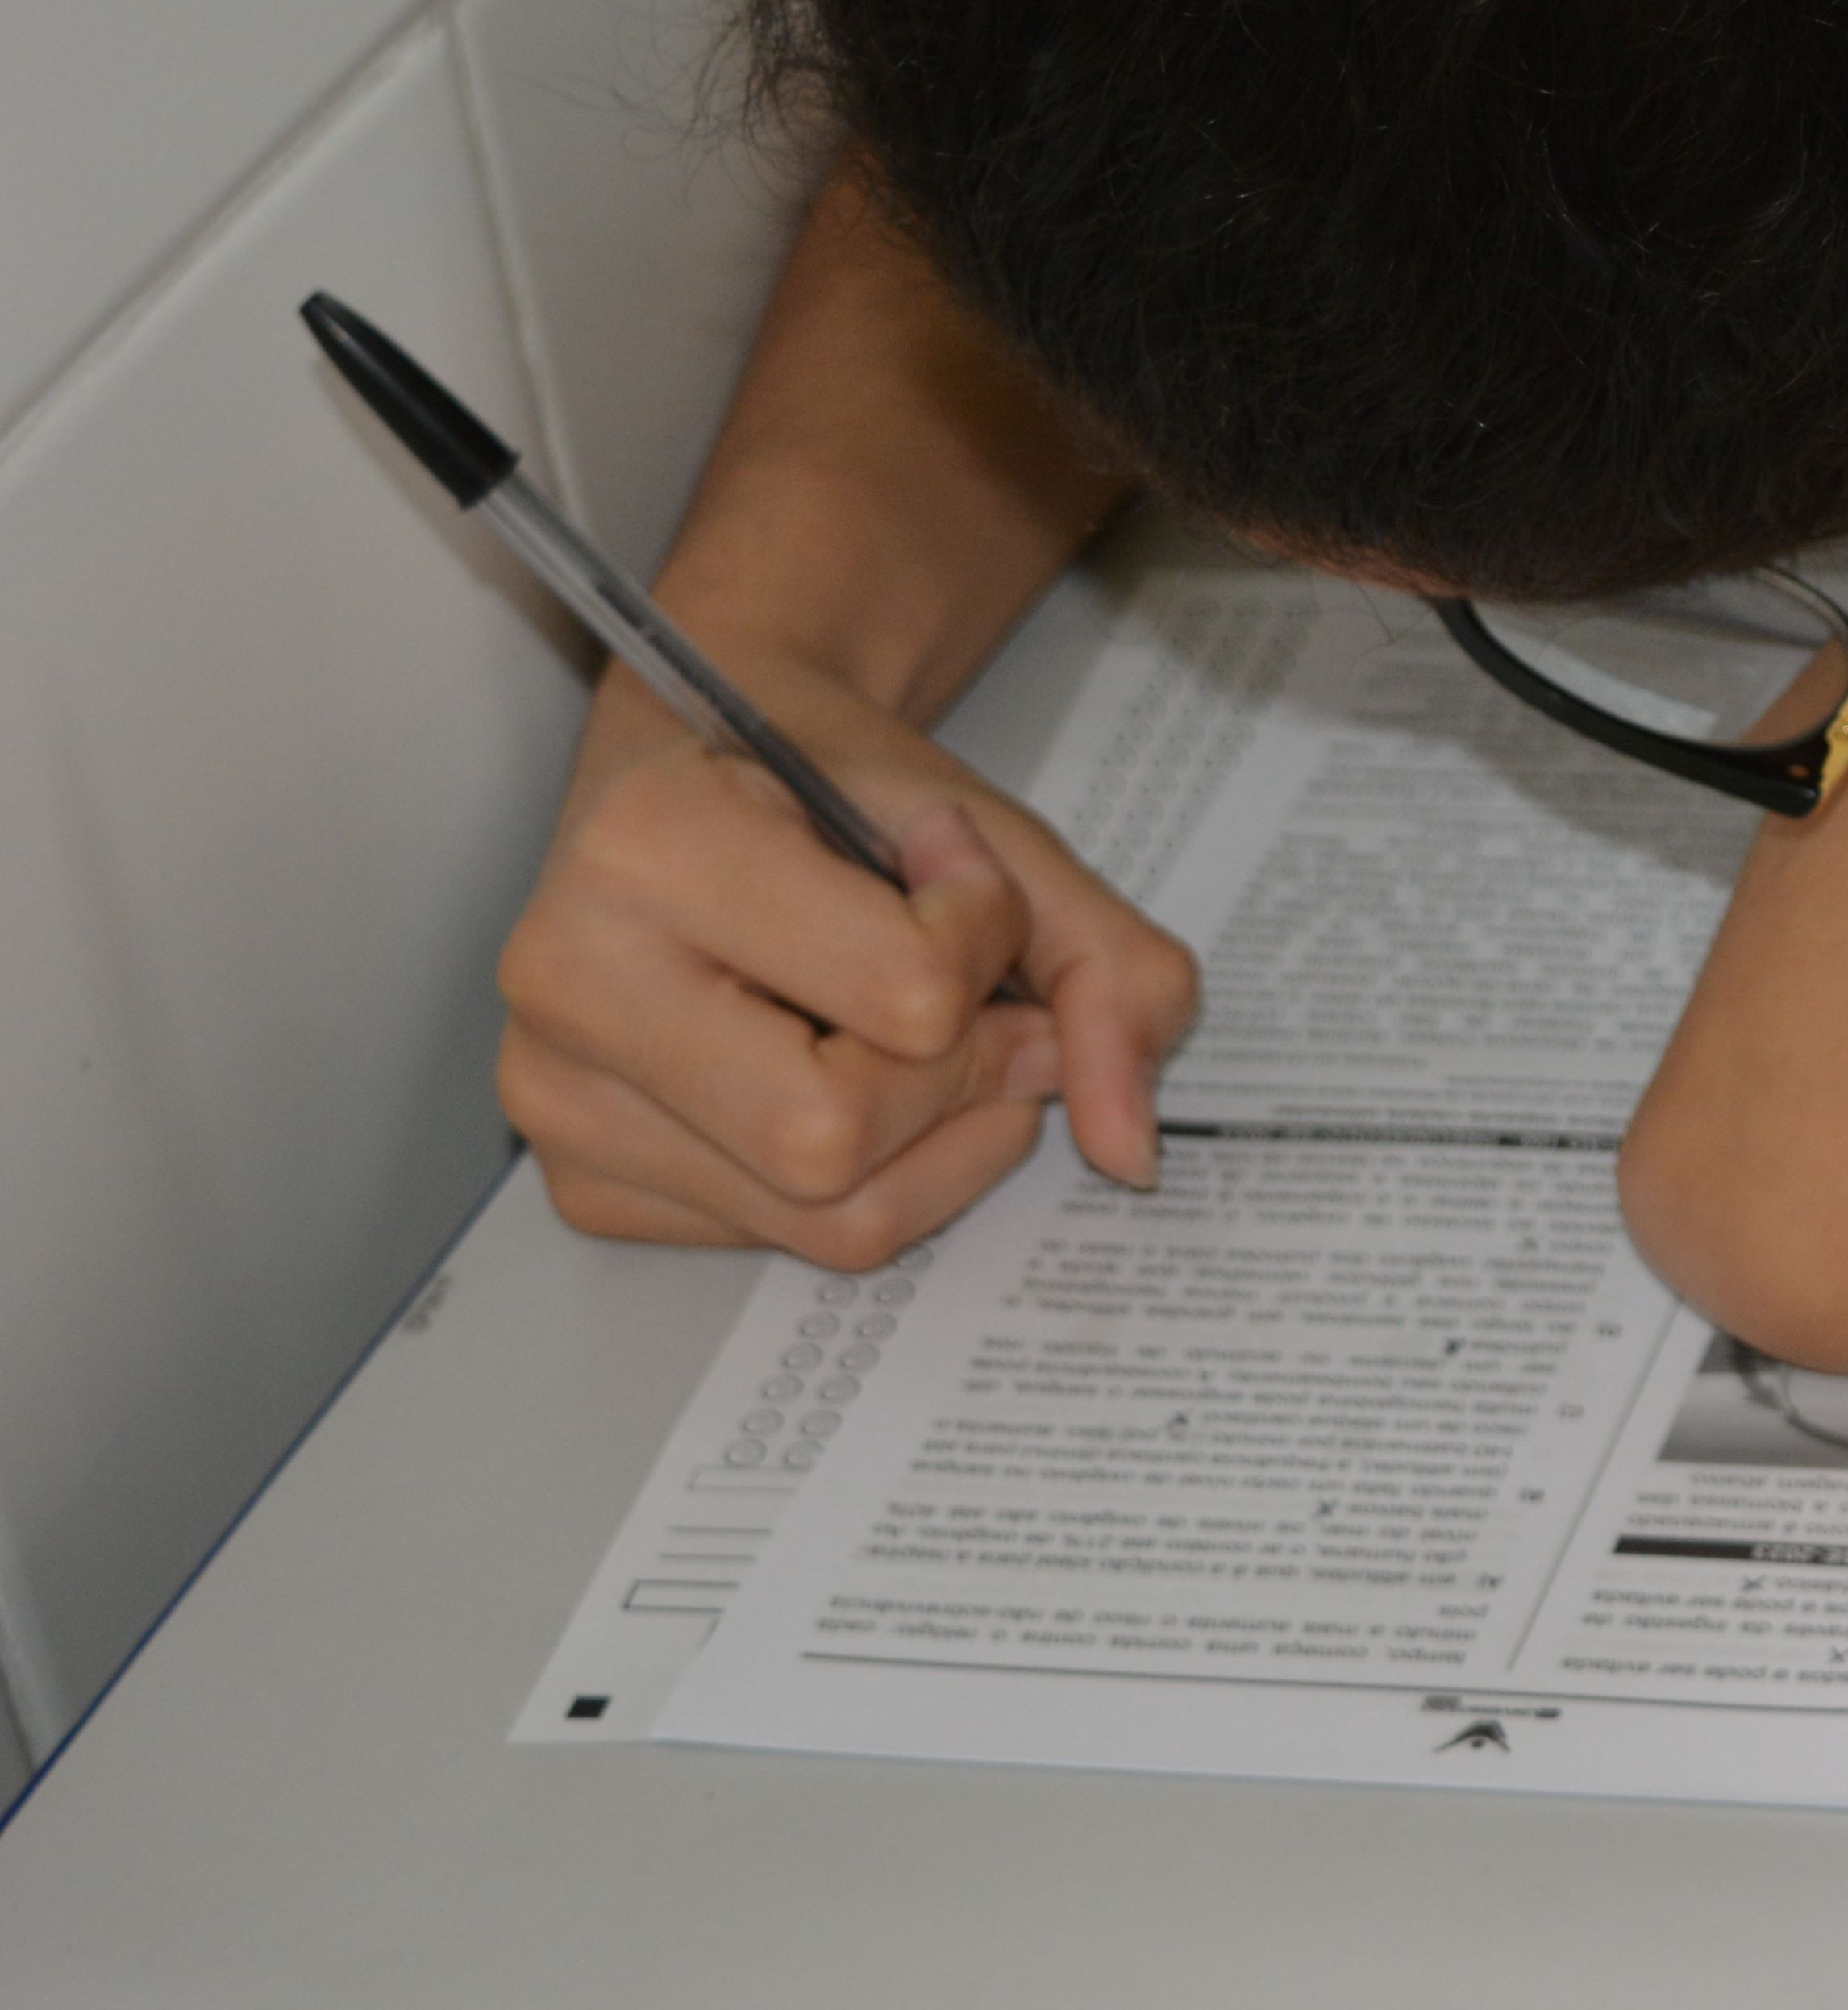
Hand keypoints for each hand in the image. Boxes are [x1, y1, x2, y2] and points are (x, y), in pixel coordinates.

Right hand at [495, 649, 1198, 1268]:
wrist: (705, 765)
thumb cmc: (831, 791)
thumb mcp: (992, 834)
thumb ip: (1106, 969)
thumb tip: (1129, 1148)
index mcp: (649, 848)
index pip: (907, 996)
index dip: (986, 943)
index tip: (957, 875)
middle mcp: (569, 979)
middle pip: (838, 1139)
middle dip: (957, 1077)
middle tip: (969, 1000)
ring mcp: (557, 1094)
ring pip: (826, 1218)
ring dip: (934, 1143)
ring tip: (922, 1044)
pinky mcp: (583, 1179)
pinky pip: (783, 1244)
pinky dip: (867, 1180)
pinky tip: (840, 1077)